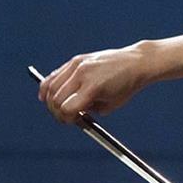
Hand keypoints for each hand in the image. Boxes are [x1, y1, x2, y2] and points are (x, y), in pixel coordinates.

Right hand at [37, 44, 151, 122]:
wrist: (135, 63)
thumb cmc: (126, 85)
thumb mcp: (110, 105)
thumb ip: (89, 111)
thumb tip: (71, 115)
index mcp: (92, 87)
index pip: (67, 108)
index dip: (67, 119)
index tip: (72, 122)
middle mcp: (81, 74)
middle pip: (56, 99)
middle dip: (57, 112)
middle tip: (64, 118)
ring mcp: (77, 65)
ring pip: (51, 86)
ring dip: (50, 101)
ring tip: (58, 108)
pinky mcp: (76, 60)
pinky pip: (55, 75)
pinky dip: (48, 87)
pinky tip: (47, 96)